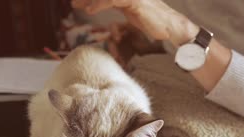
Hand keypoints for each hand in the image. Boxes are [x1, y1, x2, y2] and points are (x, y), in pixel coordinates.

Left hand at [71, 0, 198, 45]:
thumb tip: (105, 6)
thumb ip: (119, 5)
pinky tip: (90, 10)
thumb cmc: (152, 20)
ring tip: (76, 4)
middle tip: (73, 2)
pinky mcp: (135, 2)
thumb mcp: (131, 12)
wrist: (170, 26)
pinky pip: (113, 1)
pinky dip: (99, 4)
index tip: (77, 1)